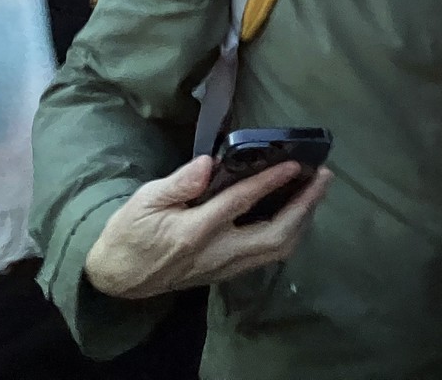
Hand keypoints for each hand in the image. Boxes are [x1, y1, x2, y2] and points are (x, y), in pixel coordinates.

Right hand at [84, 155, 331, 299]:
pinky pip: (269, 255)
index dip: (271, 181)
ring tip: (317, 190)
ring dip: (304, 219)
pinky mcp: (228, 273)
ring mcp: (225, 267)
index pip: (241, 203)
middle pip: (275, 234)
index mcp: (194, 232)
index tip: (295, 163)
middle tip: (323, 176)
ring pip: (278, 249)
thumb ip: (178, 184)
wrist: (118, 278)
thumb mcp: (143, 201)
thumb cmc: (129, 233)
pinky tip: (298, 212)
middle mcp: (217, 253)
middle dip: (305, 206)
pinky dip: (291, 233)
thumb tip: (207, 164)